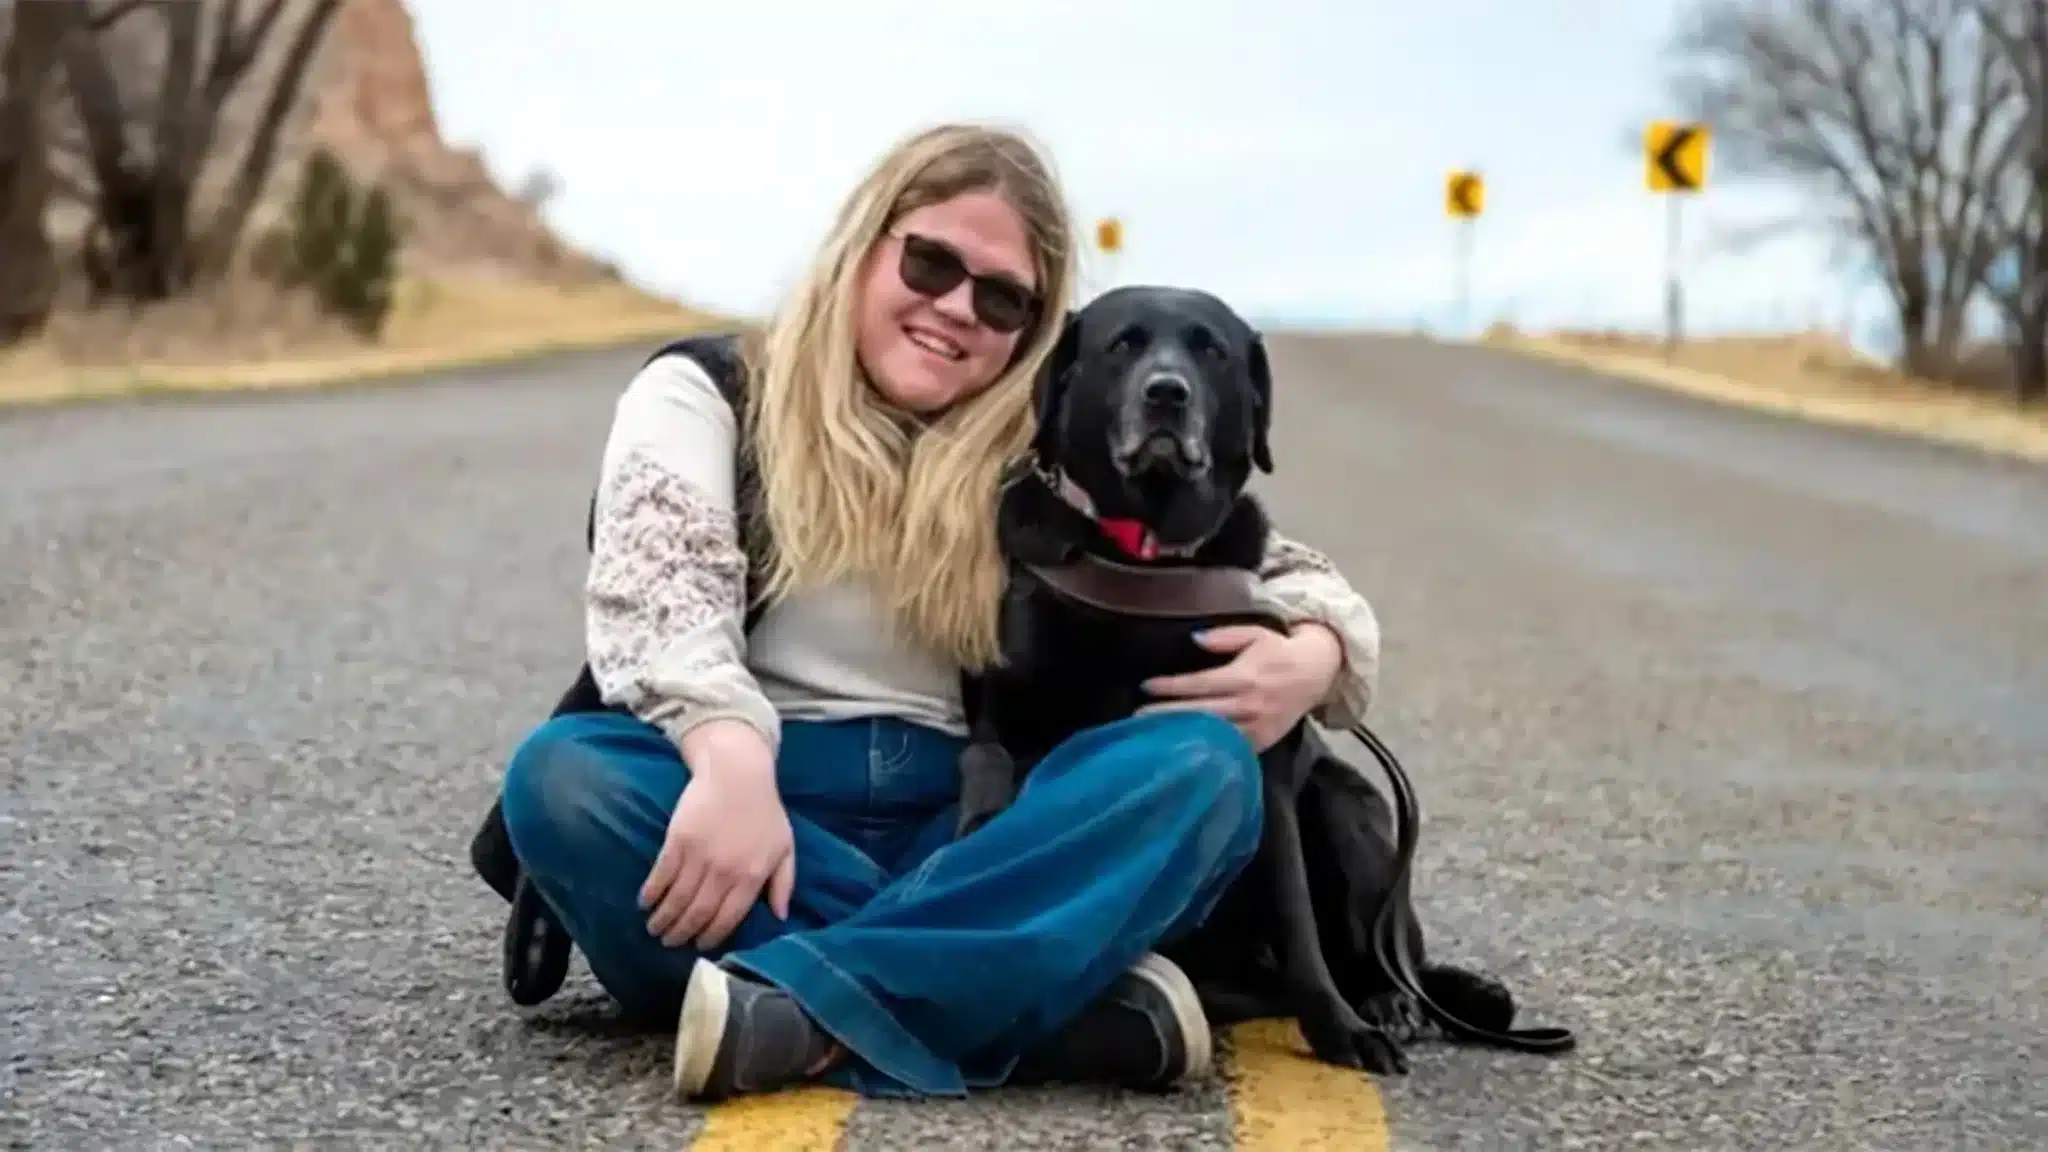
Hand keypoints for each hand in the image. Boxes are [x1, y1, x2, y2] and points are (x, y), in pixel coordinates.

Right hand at [639, 721, 794, 949]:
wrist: (737, 773)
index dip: (711, 937)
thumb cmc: (764, 811)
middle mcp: (724, 872)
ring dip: (663, 919)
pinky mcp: (677, 841)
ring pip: (677, 900)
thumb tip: (780, 917)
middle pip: (698, 914)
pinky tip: (646, 902)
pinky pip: (661, 875)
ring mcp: (699, 857)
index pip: (727, 919)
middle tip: (670, 943)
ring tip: (655, 929)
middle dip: (681, 934)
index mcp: (751, 877)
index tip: (699, 946)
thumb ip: (784, 883)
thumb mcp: (785, 847)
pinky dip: (652, 893)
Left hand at [1140, 623, 1344, 750]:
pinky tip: (1186, 749)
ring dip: (1184, 735)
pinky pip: (1231, 749)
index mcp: (1244, 677)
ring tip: (1154, 736)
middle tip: (1137, 718)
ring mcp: (1256, 727)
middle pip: (1201, 713)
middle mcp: (1249, 704)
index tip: (1146, 687)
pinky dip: (1208, 750)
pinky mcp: (1262, 742)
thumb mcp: (1254, 633)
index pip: (1200, 684)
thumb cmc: (1278, 651)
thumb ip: (1224, 636)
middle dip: (1167, 715)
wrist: (1316, 673)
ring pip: (1214, 735)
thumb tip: (1194, 638)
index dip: (1171, 687)